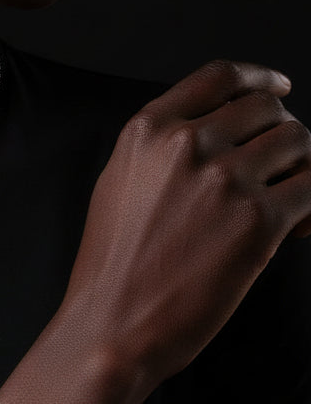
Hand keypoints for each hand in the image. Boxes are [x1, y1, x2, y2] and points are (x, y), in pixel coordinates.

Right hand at [59, 59, 310, 383]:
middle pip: (268, 108)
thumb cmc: (112, 268)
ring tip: (291, 202)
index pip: (219, 77)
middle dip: (282, 134)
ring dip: (303, 168)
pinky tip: (301, 228)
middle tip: (281, 168)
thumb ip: (160, 151)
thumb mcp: (117, 188)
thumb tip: (217, 136)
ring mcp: (224, 179)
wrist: (111, 325)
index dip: (257, 79)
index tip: (278, 89)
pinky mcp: (258, 220)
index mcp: (146, 132)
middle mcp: (187, 145)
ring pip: (300, 142)